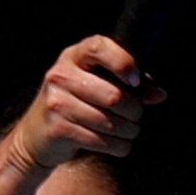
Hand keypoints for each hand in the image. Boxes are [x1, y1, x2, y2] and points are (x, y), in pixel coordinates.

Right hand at [9, 35, 162, 172]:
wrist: (36, 137)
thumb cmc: (76, 105)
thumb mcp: (98, 86)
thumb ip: (130, 85)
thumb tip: (159, 94)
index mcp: (74, 57)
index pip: (99, 48)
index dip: (123, 63)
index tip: (135, 81)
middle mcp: (61, 75)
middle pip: (114, 96)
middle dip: (134, 111)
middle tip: (136, 117)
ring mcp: (57, 103)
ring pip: (110, 122)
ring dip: (129, 132)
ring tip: (129, 132)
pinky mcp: (58, 129)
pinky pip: (101, 141)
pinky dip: (117, 146)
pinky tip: (116, 144)